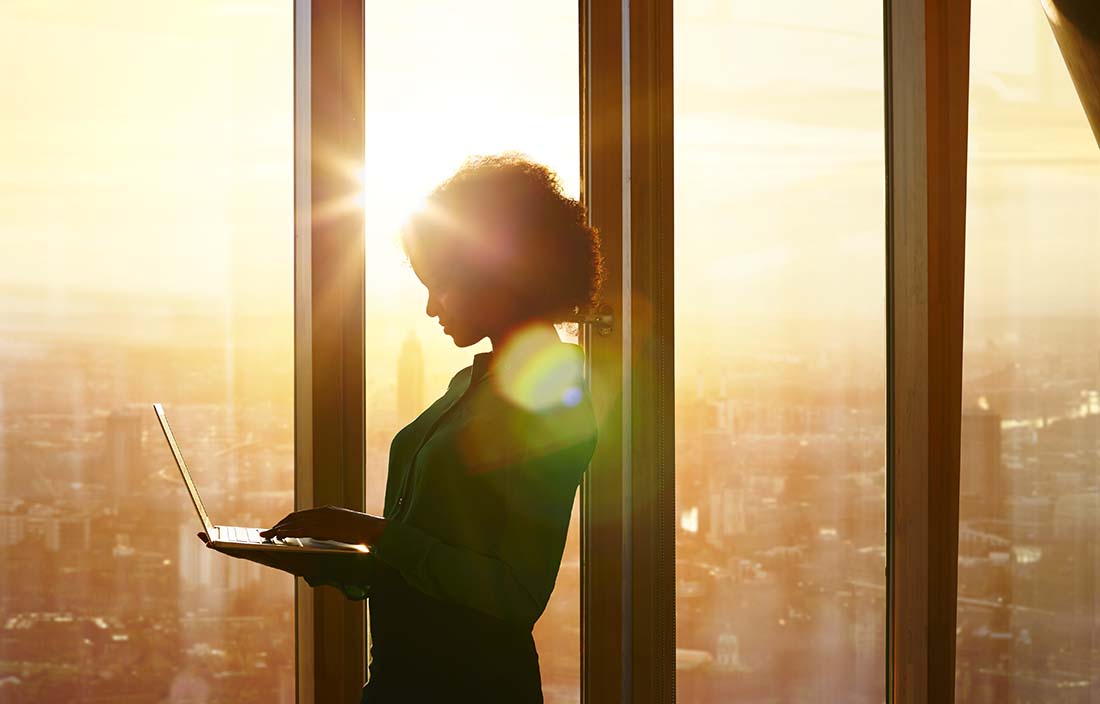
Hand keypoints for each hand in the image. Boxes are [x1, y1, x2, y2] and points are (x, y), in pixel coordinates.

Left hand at [260, 505, 386, 545]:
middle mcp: (322, 512)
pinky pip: (301, 530)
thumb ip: (333, 530)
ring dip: (278, 529)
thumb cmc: (363, 532)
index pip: (302, 515)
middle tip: (265, 532)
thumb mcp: (345, 529)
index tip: (277, 527)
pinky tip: (278, 537)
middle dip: (279, 525)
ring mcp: (322, 519)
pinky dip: (287, 532)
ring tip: (265, 536)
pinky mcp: (323, 528)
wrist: (375, 530)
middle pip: (294, 517)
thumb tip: (325, 537)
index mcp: (327, 511)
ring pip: (294, 523)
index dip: (288, 521)